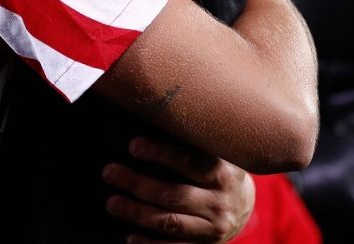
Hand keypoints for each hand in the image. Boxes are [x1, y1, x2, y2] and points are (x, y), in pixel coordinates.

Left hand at [104, 137, 256, 242]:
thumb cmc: (217, 172)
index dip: (160, 153)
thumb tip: (149, 120)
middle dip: (138, 184)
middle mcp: (219, 200)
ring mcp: (213, 227)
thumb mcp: (216, 153)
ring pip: (170, 221)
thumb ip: (192, 142)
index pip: (189, 160)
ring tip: (113, 203)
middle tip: (109, 172)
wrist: (244, 207)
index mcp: (221, 171)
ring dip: (138, 213)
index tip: (133, 146)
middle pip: (174, 193)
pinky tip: (130, 237)